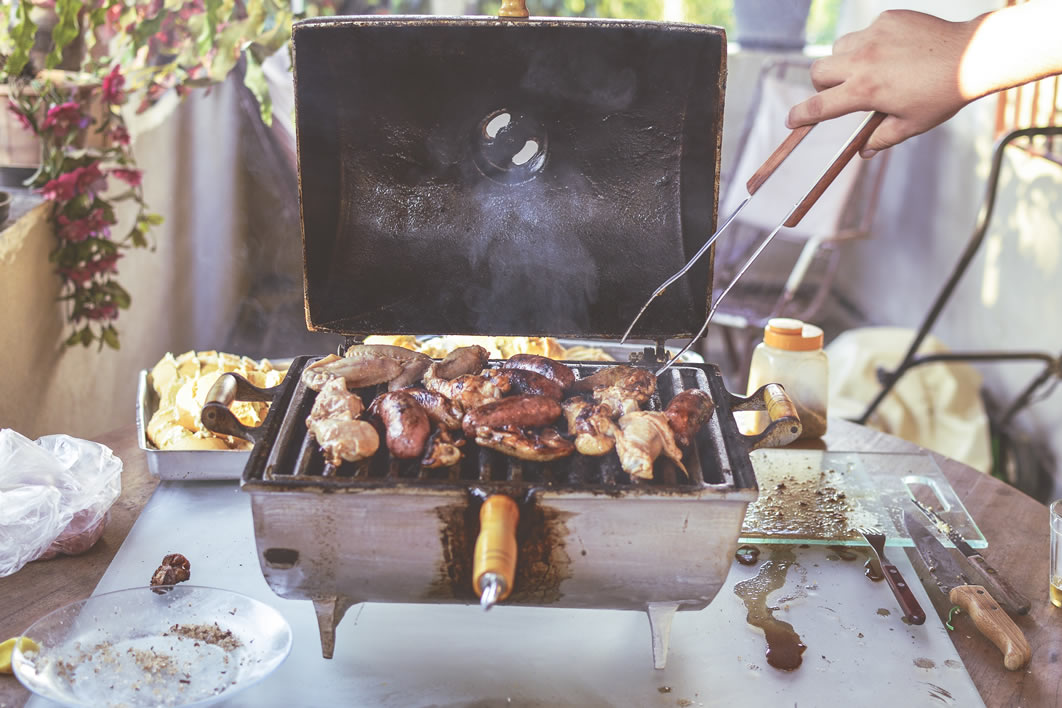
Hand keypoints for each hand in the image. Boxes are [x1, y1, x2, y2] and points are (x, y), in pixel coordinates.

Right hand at [786, 10, 980, 156]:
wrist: (972, 56)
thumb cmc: (943, 94)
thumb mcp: (911, 124)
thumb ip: (881, 138)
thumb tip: (864, 151)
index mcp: (865, 91)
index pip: (820, 106)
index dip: (801, 116)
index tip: (791, 120)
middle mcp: (863, 62)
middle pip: (818, 71)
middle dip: (822, 84)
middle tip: (839, 91)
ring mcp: (874, 36)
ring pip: (838, 48)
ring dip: (843, 61)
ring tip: (867, 69)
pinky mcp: (887, 19)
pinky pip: (865, 31)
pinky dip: (870, 43)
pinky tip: (893, 51)